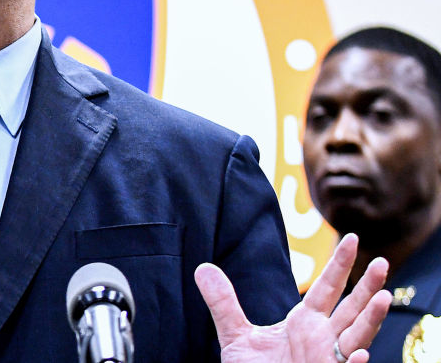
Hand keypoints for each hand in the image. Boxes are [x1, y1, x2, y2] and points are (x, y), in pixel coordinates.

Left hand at [195, 233, 390, 362]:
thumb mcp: (235, 336)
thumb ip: (223, 303)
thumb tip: (202, 268)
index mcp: (306, 323)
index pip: (327, 288)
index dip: (339, 264)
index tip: (350, 238)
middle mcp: (323, 339)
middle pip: (351, 308)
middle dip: (367, 287)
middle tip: (381, 262)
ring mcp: (328, 361)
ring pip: (358, 338)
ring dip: (371, 320)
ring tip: (384, 297)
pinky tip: (361, 353)